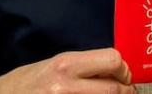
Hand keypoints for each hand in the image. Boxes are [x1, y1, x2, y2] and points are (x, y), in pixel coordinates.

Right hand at [0, 48, 135, 93]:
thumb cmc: (26, 83)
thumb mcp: (54, 66)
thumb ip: (83, 67)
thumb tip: (116, 71)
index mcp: (66, 64)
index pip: (112, 60)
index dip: (124, 71)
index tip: (124, 77)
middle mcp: (65, 85)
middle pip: (114, 89)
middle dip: (124, 92)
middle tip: (126, 92)